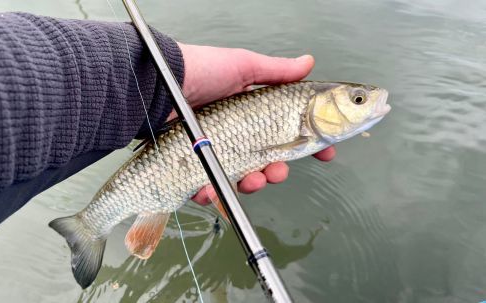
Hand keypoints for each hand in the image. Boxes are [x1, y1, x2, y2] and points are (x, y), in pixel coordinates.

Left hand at [175, 43, 335, 205]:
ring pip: (243, 178)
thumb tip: (309, 63)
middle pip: (268, 161)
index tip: (327, 152)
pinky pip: (208, 187)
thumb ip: (276, 71)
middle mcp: (237, 133)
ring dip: (253, 184)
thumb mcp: (242, 65)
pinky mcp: (194, 164)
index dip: (310, 143)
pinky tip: (210, 189)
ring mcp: (216, 150)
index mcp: (252, 112)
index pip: (288, 131)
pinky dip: (212, 193)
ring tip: (251, 180)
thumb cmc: (201, 70)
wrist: (159, 85)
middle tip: (278, 171)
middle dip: (278, 171)